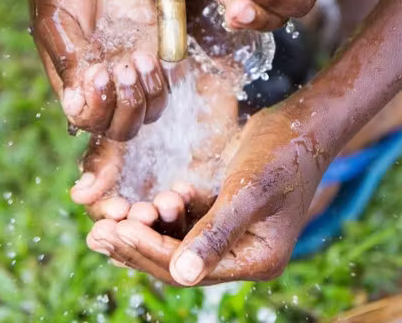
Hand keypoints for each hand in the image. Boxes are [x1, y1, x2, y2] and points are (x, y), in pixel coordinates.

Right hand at [30, 0, 169, 140]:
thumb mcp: (55, 23)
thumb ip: (69, 62)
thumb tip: (79, 102)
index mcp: (74, 83)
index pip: (89, 121)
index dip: (98, 110)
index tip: (97, 73)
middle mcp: (104, 84)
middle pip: (123, 128)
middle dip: (127, 109)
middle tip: (120, 69)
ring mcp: (130, 68)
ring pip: (149, 112)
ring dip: (146, 95)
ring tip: (137, 59)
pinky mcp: (153, 49)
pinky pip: (167, 82)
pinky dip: (161, 78)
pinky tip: (146, 54)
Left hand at [87, 103, 333, 285]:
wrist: (303, 125)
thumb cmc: (283, 153)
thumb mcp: (249, 191)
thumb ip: (216, 233)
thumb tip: (181, 276)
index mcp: (256, 259)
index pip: (191, 267)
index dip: (150, 249)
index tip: (115, 228)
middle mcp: (244, 253)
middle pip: (179, 260)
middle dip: (137, 243)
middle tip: (97, 231)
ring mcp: (234, 235)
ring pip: (179, 241)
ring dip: (150, 226)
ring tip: (117, 212)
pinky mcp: (225, 214)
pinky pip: (188, 221)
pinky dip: (170, 211)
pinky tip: (160, 197)